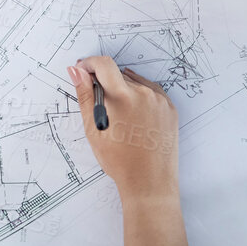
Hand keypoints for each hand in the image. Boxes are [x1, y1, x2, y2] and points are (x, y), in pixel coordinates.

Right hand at [68, 56, 178, 196]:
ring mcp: (160, 100)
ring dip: (123, 91)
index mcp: (124, 97)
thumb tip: (76, 71)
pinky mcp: (170, 107)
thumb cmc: (120, 161)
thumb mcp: (94, 130)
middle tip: (102, 110)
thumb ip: (85, 96)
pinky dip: (139, 97)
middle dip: (105, 85)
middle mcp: (145, 93)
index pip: (104, 64)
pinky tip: (134, 117)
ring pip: (134, 83)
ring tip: (120, 119)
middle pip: (118, 75)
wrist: (149, 182)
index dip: (89, 64)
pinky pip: (150, 91)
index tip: (83, 71)